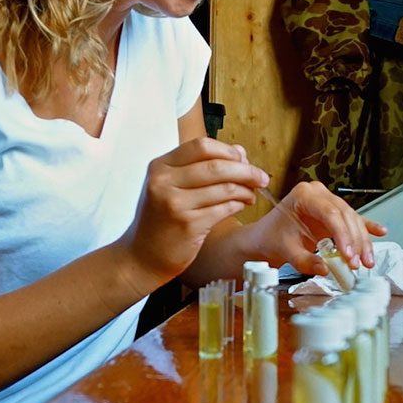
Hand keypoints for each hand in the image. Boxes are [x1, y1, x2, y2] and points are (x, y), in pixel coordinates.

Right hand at [120, 137, 267, 285]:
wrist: (141, 256)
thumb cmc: (160, 219)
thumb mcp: (171, 186)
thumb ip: (201, 167)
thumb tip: (239, 152)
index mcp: (160, 166)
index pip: (201, 146)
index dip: (228, 151)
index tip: (243, 159)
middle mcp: (164, 182)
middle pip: (217, 166)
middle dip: (246, 170)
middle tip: (261, 177)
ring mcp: (175, 204)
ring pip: (224, 188)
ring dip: (245, 190)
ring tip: (251, 194)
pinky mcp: (188, 225)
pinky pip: (224, 209)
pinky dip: (238, 205)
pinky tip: (242, 206)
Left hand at [251, 181, 386, 277]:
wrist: (264, 237)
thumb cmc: (271, 239)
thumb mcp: (285, 251)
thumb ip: (305, 261)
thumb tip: (325, 269)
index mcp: (304, 196)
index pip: (330, 213)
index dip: (343, 235)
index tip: (348, 256)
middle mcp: (318, 194)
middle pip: (345, 216)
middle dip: (355, 241)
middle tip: (358, 263)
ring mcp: (327, 201)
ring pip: (352, 219)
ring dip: (362, 241)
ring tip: (367, 261)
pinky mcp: (333, 213)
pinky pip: (353, 220)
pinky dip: (366, 227)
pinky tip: (380, 232)